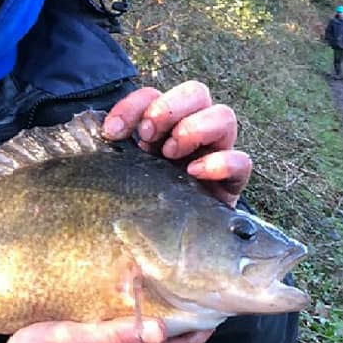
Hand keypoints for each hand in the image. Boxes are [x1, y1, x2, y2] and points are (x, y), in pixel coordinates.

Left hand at [101, 80, 251, 205]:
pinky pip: (242, 161)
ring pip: (224, 116)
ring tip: (170, 155)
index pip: (152, 95)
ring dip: (195, 128)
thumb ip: (111, 156)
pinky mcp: (232, 183)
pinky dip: (221, 161)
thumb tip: (99, 138)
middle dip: (169, 107)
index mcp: (160, 127)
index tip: (112, 132)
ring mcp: (215, 155)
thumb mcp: (117, 178)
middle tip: (147, 135)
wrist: (167, 251)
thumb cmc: (134, 208)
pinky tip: (194, 174)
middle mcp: (191, 134)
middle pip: (196, 92)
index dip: (133, 105)